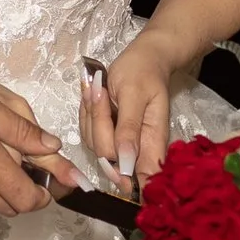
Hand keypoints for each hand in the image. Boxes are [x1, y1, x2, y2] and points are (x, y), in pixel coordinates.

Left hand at [83, 37, 182, 197]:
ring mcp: (120, 143)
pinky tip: (94, 93)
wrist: (143, 59)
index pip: (144, 179)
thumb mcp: (135, 95)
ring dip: (91, 116)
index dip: (125, 180)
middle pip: (109, 159)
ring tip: (98, 88)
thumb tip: (126, 163)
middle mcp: (137, 150)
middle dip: (99, 127)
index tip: (109, 154)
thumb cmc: (143, 73)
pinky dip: (86, 113)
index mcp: (153, 144)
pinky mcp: (106, 135)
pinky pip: (88, 133)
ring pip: (95, 146)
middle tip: (101, 92)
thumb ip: (129, 129)